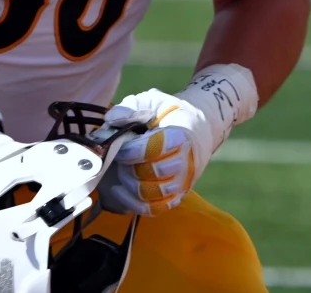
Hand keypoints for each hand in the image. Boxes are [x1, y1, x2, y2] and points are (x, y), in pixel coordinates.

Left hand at [98, 89, 213, 215]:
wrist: (199, 127)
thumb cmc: (170, 113)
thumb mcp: (151, 101)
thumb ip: (130, 108)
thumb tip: (111, 119)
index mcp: (181, 135)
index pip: (154, 149)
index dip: (131, 150)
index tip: (119, 144)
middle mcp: (185, 162)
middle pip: (150, 173)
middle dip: (128, 166)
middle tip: (118, 157)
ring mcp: (182, 182)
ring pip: (151, 194)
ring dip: (129, 184)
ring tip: (121, 170)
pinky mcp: (176, 196)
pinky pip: (154, 209)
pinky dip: (133, 203)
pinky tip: (119, 190)